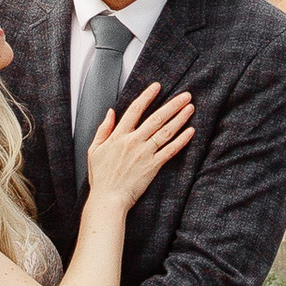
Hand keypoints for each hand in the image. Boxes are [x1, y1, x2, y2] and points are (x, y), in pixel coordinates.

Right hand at [83, 80, 194, 214]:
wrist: (108, 199)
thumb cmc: (101, 177)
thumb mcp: (94, 150)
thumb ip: (103, 129)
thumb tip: (110, 112)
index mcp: (118, 136)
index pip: (135, 109)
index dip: (147, 96)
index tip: (157, 86)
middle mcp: (133, 141)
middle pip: (156, 118)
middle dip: (172, 104)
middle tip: (186, 95)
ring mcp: (144, 153)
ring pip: (166, 132)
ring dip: (180, 118)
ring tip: (190, 108)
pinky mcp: (153, 166)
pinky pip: (170, 150)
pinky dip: (181, 140)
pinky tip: (190, 131)